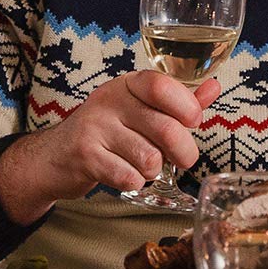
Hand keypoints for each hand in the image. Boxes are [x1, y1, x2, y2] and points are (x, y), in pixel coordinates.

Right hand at [0, 73, 221, 221]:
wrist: (53, 157)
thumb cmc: (106, 133)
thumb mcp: (139, 110)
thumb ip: (178, 101)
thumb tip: (214, 87)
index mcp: (127, 85)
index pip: (162, 85)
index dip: (187, 106)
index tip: (193, 122)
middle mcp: (109, 100)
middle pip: (164, 128)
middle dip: (183, 152)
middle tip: (183, 160)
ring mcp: (94, 127)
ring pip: (149, 158)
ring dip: (153, 171)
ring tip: (142, 166)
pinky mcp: (84, 156)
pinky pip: (127, 177)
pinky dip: (133, 183)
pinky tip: (125, 177)